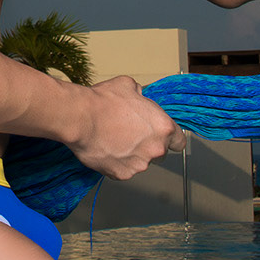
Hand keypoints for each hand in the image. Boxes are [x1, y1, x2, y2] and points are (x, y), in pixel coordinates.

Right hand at [68, 76, 183, 181]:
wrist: (80, 119)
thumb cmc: (103, 102)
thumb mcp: (128, 86)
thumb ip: (140, 95)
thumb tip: (138, 96)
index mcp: (163, 128)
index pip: (179, 142)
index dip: (170, 139)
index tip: (162, 138)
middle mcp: (155, 148)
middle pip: (159, 153)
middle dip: (148, 145)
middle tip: (130, 135)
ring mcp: (139, 164)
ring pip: (140, 162)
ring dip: (131, 154)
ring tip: (113, 140)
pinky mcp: (122, 174)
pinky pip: (122, 170)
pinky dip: (116, 163)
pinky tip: (106, 149)